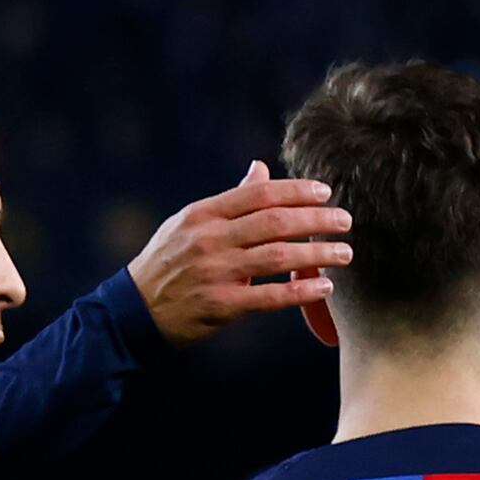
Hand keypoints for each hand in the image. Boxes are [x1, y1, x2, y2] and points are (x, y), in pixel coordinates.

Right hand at [128, 164, 353, 344]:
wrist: (133, 311)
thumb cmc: (167, 263)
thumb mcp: (189, 223)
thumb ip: (230, 199)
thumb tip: (260, 168)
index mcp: (204, 213)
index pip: (259, 194)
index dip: (296, 191)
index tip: (325, 192)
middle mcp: (210, 239)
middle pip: (274, 221)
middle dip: (316, 219)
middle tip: (346, 221)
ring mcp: (216, 272)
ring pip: (278, 256)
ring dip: (317, 253)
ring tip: (345, 252)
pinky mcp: (221, 305)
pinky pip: (270, 296)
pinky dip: (300, 291)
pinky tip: (324, 286)